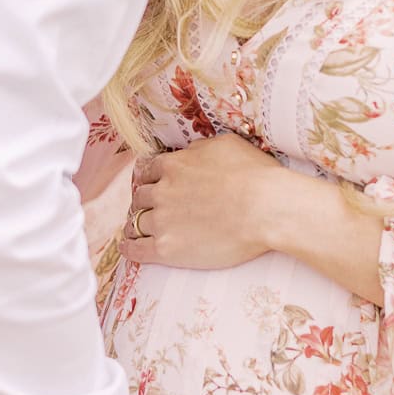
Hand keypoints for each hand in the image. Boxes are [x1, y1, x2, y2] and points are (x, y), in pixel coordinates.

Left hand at [122, 133, 282, 268]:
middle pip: (140, 197)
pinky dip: (129, 248)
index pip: (149, 172)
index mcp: (173, 165)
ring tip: (137, 231)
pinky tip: (127, 248)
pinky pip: (136, 249)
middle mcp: (161, 191)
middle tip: (151, 210)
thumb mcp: (226, 145)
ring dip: (136, 225)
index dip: (151, 180)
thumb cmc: (254, 174)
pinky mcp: (166, 248)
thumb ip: (200, 148)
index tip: (153, 186)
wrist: (266, 208)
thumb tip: (191, 151)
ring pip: (135, 222)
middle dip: (144, 202)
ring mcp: (162, 220)